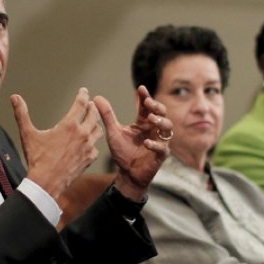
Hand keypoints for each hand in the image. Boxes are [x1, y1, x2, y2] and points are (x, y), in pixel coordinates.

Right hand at [13, 88, 102, 197]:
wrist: (46, 183)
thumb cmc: (37, 159)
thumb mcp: (28, 134)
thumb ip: (22, 114)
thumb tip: (15, 98)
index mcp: (69, 125)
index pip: (81, 104)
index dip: (83, 95)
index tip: (84, 91)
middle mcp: (82, 134)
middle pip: (94, 115)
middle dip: (92, 108)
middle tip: (90, 104)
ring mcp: (88, 147)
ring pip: (98, 130)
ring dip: (95, 124)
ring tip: (92, 121)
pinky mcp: (89, 159)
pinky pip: (95, 147)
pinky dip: (93, 143)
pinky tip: (89, 144)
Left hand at [96, 85, 170, 201]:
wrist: (127, 174)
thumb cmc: (122, 152)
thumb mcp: (113, 132)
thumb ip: (107, 115)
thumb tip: (97, 97)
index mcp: (143, 122)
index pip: (146, 106)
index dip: (145, 97)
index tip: (141, 89)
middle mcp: (153, 130)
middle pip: (161, 113)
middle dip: (157, 106)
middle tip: (148, 102)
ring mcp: (159, 141)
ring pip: (167, 127)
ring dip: (161, 121)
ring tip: (151, 119)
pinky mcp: (160, 155)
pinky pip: (162, 148)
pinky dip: (155, 144)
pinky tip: (146, 143)